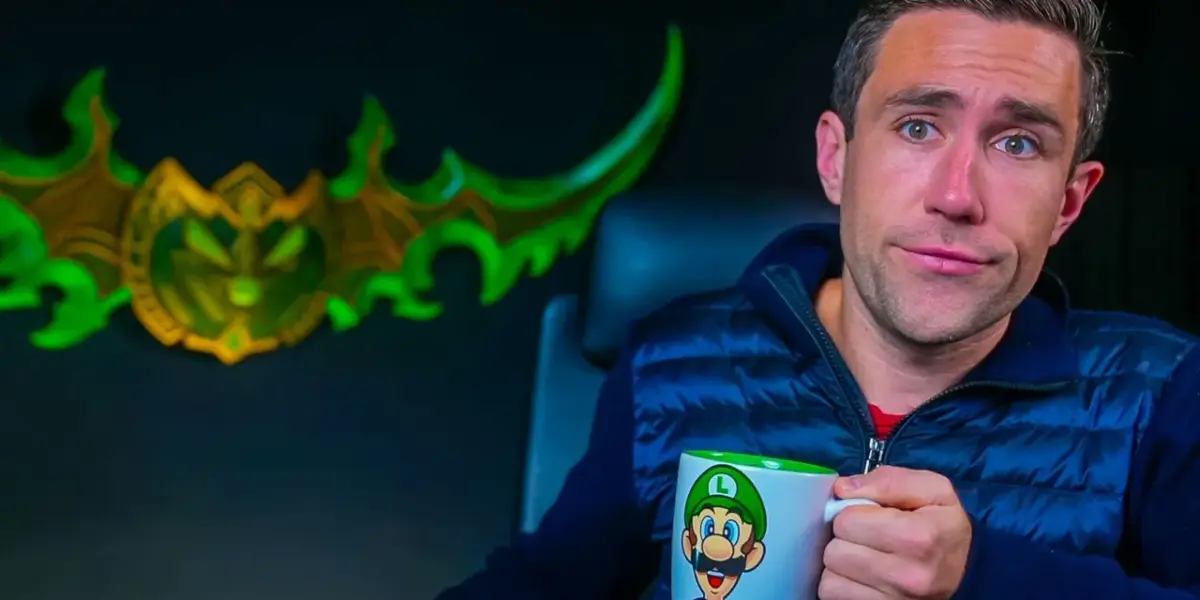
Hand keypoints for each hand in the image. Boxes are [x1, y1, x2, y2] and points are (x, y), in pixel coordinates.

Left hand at [818, 466, 971, 599]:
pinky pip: (833, 596)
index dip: (853, 513)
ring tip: (864, 557)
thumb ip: (890, 481)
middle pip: (835, 551)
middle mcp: (908, 575)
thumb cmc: (941, 526)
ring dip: (841, 565)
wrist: (964, 572)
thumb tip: (843, 489)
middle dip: (845, 539)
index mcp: (919, 536)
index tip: (870, 517)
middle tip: (866, 538)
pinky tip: (861, 577)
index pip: (847, 521)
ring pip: (830, 578)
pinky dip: (840, 585)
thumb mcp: (933, 490)